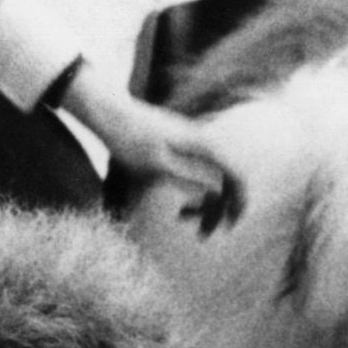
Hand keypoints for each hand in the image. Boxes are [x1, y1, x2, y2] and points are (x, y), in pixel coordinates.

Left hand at [56, 64, 245, 233]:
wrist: (108, 113)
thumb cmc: (130, 140)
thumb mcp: (158, 166)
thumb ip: (190, 179)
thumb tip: (217, 194)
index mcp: (203, 147)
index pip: (236, 177)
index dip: (239, 203)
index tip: (229, 226)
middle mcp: (203, 143)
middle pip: (225, 181)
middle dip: (217, 210)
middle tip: (201, 235)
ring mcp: (192, 144)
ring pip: (210, 179)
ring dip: (203, 203)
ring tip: (181, 218)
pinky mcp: (180, 147)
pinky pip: (196, 173)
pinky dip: (191, 191)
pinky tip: (174, 202)